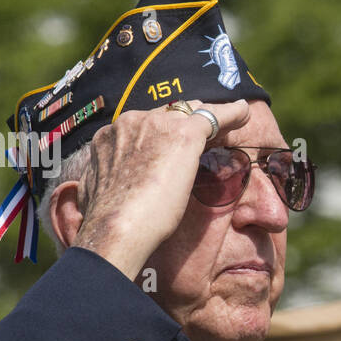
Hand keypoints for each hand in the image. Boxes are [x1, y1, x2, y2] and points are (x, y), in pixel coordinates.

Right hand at [72, 99, 250, 279]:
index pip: (144, 125)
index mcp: (108, 135)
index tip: (172, 146)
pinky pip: (214, 117)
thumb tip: (98, 193)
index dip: (162, 134)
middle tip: (203, 135)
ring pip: (190, 113)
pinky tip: (243, 114)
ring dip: (207, 122)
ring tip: (228, 123)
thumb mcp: (97, 193)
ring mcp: (157, 124)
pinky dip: (231, 115)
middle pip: (168, 114)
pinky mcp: (184, 134)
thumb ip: (107, 181)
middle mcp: (131, 122)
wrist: (118, 227)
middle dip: (185, 122)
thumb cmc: (107, 223)